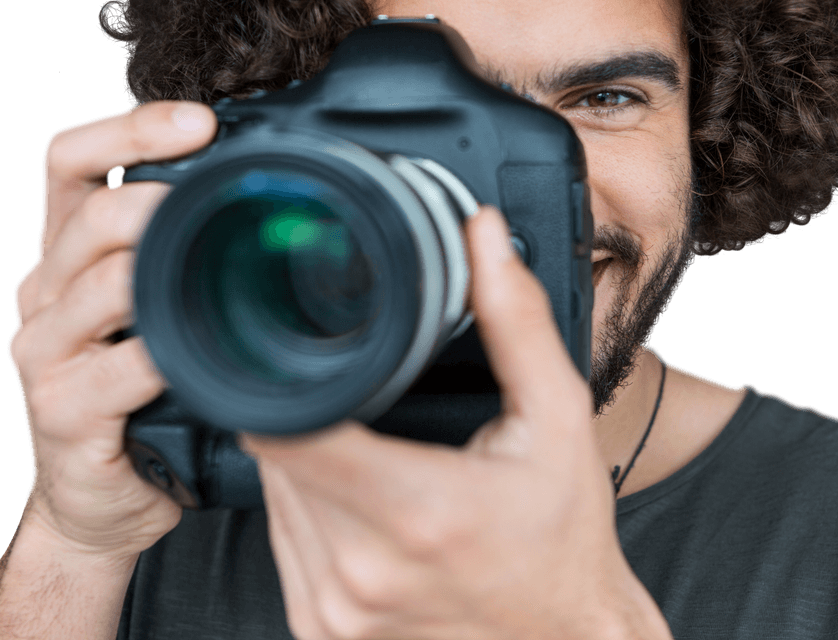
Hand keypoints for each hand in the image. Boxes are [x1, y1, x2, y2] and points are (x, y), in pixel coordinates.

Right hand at [8, 101, 217, 560]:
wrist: (97, 497)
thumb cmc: (134, 396)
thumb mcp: (149, 312)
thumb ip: (177, 259)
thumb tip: (260, 200)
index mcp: (63, 257)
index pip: (69, 162)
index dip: (130, 128)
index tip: (201, 121)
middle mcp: (42, 293)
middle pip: (93, 216)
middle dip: (163, 200)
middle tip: (225, 202)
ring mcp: (42, 352)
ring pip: (106, 283)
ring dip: (170, 270)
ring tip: (224, 268)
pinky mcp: (61, 409)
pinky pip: (127, 365)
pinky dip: (173, 352)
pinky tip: (208, 351)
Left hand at [239, 206, 671, 639]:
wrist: (565, 639)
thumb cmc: (565, 536)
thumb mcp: (557, 420)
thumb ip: (516, 323)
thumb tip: (484, 238)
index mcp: (416, 509)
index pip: (286, 429)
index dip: (278, 379)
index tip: (300, 350)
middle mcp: (361, 569)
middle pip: (275, 455)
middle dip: (307, 412)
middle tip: (361, 399)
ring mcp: (335, 611)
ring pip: (271, 499)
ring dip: (304, 460)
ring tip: (372, 449)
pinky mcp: (322, 630)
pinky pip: (282, 546)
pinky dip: (306, 509)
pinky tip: (362, 500)